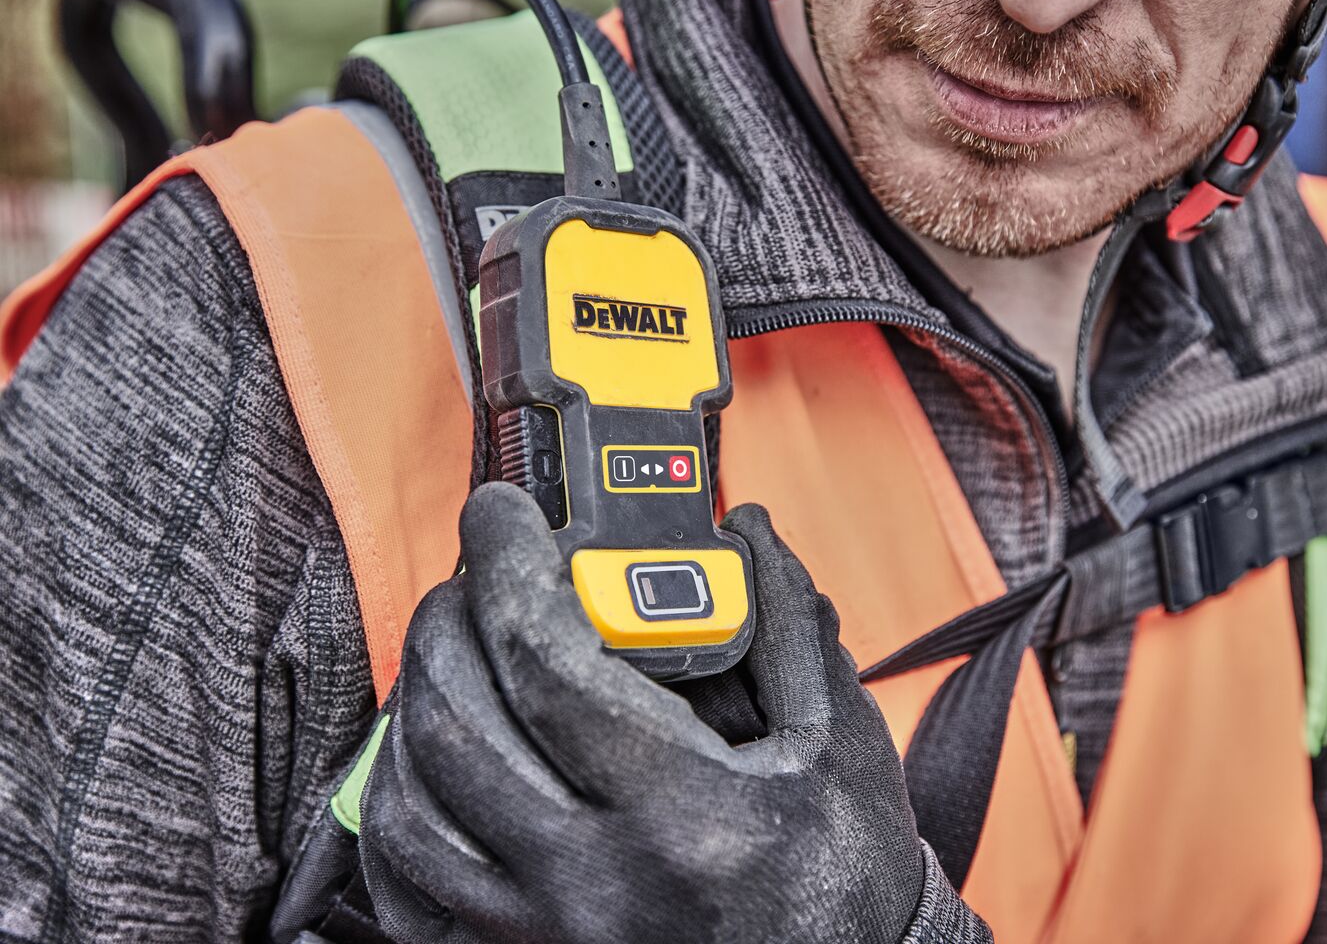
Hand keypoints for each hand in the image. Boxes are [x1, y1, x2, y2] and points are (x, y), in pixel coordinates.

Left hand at [356, 482, 925, 943]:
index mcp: (681, 813)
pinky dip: (398, 806)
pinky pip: (407, 884)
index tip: (502, 513)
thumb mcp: (838, 743)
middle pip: (456, 721)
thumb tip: (748, 532)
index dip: (509, 566)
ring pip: (411, 802)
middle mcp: (594, 879)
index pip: (547, 662)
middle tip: (477, 576)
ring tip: (454, 654)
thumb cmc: (840, 875)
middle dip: (448, 621)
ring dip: (414, 706)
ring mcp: (543, 930)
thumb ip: (785, 628)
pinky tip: (429, 758)